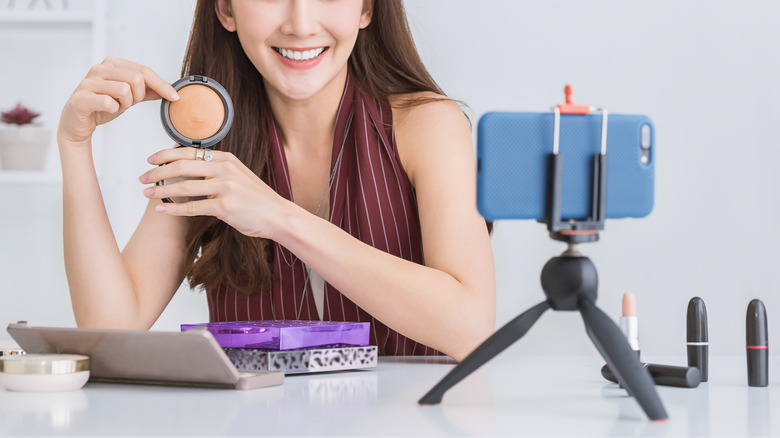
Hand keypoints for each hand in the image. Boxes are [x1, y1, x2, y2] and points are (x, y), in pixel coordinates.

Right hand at [58, 57, 178, 146]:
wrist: (78, 123)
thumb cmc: (102, 107)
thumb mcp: (129, 97)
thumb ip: (146, 91)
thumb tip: (169, 90)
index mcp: (112, 63)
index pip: (144, 70)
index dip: (161, 84)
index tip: (175, 97)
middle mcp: (99, 69)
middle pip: (136, 78)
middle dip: (139, 95)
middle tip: (129, 103)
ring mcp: (88, 82)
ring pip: (124, 90)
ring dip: (126, 104)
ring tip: (116, 106)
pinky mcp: (81, 98)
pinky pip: (108, 102)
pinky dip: (114, 110)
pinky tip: (108, 110)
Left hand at [139, 147, 288, 238]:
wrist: (278, 215)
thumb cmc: (256, 199)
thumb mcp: (237, 176)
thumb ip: (216, 170)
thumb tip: (188, 169)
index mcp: (225, 158)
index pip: (188, 151)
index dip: (165, 155)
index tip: (150, 161)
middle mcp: (225, 169)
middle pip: (182, 166)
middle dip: (157, 172)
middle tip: (143, 178)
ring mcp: (225, 187)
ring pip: (184, 187)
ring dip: (161, 190)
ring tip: (147, 194)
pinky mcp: (225, 206)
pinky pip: (193, 207)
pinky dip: (174, 209)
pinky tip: (161, 211)